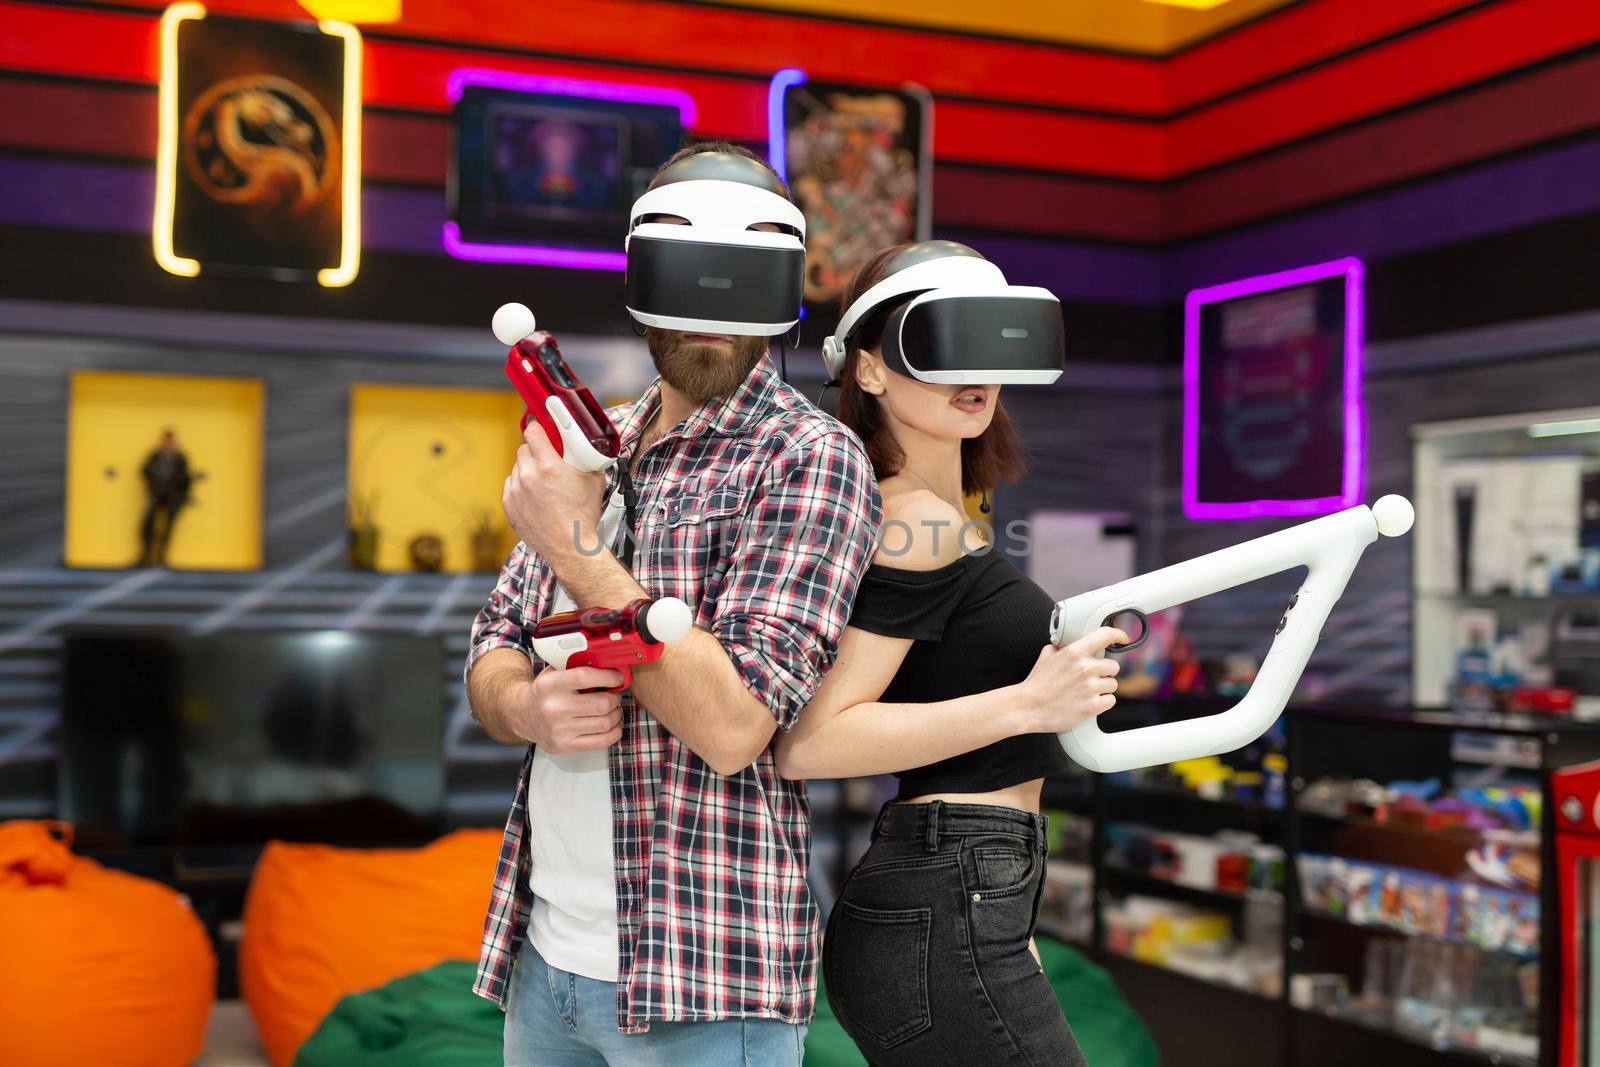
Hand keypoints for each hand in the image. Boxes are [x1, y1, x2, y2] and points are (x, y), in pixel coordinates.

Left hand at [503, 422, 606, 563]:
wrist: (570, 546)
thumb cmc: (582, 516)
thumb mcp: (593, 480)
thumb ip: (584, 459)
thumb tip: (584, 449)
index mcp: (549, 466)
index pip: (533, 432)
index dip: (537, 428)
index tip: (540, 428)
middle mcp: (528, 476)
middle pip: (524, 449)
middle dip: (535, 451)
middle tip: (547, 459)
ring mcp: (516, 492)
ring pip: (517, 468)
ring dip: (527, 470)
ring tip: (542, 483)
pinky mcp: (509, 505)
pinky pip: (511, 485)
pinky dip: (520, 486)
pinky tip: (534, 495)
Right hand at [509, 667, 625, 753]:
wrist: (522, 715)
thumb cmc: (544, 692)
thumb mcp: (553, 672)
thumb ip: (576, 666)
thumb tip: (608, 664)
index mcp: (549, 685)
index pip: (585, 677)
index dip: (608, 677)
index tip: (618, 677)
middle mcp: (553, 708)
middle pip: (601, 703)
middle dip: (615, 697)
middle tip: (614, 694)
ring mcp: (559, 730)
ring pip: (605, 723)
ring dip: (616, 714)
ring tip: (612, 709)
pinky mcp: (565, 746)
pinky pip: (602, 741)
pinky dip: (614, 731)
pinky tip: (611, 724)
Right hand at [1013, 626, 1127, 734]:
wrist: (1028, 707)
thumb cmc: (1036, 683)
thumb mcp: (1046, 656)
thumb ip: (1063, 648)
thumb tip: (1069, 644)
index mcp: (1074, 653)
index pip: (1105, 636)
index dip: (1118, 634)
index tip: (1123, 638)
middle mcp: (1085, 668)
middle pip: (1114, 666)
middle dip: (1104, 672)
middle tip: (1090, 678)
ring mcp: (1090, 688)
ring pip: (1112, 684)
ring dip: (1102, 688)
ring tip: (1085, 692)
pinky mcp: (1092, 706)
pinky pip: (1110, 700)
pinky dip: (1102, 702)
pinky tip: (1088, 701)